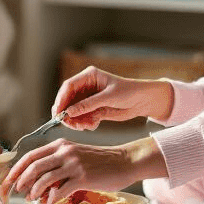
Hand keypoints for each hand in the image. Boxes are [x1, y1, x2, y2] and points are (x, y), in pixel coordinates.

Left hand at [0, 137, 167, 203]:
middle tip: (16, 191)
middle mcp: (65, 151)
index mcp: (60, 145)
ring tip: (31, 199)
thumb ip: (58, 164)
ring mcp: (73, 163)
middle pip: (33, 166)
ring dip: (34, 191)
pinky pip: (60, 190)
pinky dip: (51, 199)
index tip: (9, 179)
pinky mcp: (83, 177)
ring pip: (44, 179)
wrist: (125, 161)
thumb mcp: (75, 155)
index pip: (31, 155)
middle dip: (21, 181)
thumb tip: (38, 183)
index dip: (17, 168)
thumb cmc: (100, 162)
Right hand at [54, 68, 173, 130]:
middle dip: (67, 113)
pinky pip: (82, 118)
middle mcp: (86, 87)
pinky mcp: (93, 109)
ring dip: (76, 121)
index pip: (68, 86)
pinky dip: (85, 123)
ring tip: (85, 126)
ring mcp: (89, 99)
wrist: (144, 101)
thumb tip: (68, 112)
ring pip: (73, 111)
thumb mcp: (108, 97)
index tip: (58, 112)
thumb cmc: (129, 92)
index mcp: (89, 77)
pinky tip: (93, 125)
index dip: (61, 99)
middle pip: (67, 100)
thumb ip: (88, 105)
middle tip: (69, 124)